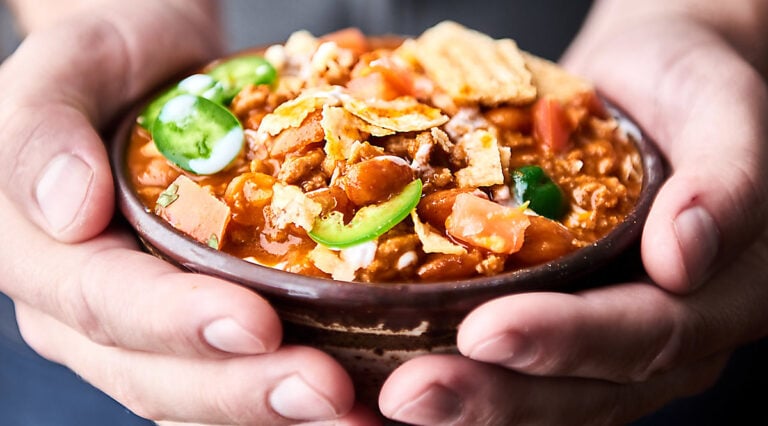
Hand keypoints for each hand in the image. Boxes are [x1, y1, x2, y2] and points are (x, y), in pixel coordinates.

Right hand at [0, 1, 361, 422]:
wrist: (158, 72)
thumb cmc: (112, 61)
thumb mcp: (67, 67)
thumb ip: (42, 131)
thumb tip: (70, 208)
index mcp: (42, 254)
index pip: (102, 302)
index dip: (177, 322)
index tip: (256, 324)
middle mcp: (86, 312)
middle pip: (156, 374)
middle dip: (243, 389)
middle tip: (329, 389)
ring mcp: (143, 328)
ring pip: (198, 396)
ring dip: (276, 410)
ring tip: (355, 410)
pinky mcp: (196, 326)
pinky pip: (235, 374)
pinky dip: (288, 392)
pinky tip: (356, 397)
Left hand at [378, 2, 767, 423]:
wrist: (645, 83)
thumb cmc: (688, 87)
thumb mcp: (723, 110)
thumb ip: (727, 181)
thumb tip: (684, 255)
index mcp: (721, 296)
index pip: (645, 333)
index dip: (564, 340)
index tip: (483, 332)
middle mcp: (665, 334)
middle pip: (583, 388)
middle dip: (493, 395)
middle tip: (411, 393)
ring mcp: (607, 335)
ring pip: (542, 394)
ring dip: (466, 401)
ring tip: (393, 401)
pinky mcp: (558, 321)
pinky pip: (511, 364)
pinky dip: (457, 375)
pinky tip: (392, 383)